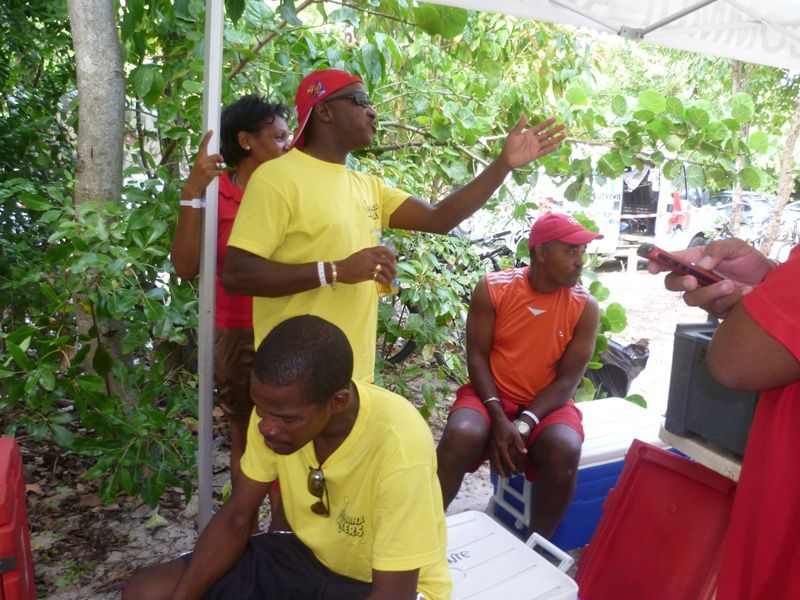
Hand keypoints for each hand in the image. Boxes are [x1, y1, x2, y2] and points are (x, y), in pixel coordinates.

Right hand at [182, 130, 225, 198]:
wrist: (192, 187)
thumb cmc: (196, 176)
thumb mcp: (198, 166)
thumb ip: (206, 161)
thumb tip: (218, 161)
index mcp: (199, 157)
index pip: (203, 145)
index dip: (207, 138)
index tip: (211, 131)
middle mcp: (202, 161)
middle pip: (217, 156)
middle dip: (220, 159)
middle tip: (221, 162)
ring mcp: (206, 167)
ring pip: (218, 165)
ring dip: (218, 168)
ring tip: (213, 172)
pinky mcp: (210, 174)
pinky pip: (220, 172)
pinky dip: (219, 174)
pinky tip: (215, 176)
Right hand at [336, 245, 396, 286]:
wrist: (339, 270)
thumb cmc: (349, 264)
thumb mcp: (360, 255)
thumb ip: (369, 256)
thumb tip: (379, 261)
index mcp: (368, 251)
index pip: (384, 249)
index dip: (391, 255)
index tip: (393, 261)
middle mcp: (369, 257)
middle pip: (387, 261)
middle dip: (393, 268)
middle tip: (394, 273)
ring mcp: (368, 265)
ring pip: (385, 269)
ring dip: (390, 275)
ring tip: (391, 280)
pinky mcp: (366, 274)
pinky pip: (379, 277)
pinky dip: (384, 280)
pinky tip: (385, 283)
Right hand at [487, 417, 526, 477]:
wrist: (497, 419)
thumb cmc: (507, 426)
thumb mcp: (515, 434)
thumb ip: (519, 444)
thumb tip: (525, 453)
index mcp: (501, 445)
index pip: (506, 458)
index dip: (510, 466)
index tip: (514, 471)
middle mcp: (495, 447)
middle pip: (497, 462)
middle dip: (501, 470)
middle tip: (505, 477)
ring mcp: (491, 446)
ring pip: (492, 460)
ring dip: (496, 468)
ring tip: (500, 474)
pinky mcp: (489, 444)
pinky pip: (490, 457)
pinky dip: (492, 463)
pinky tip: (494, 466)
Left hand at [498, 115, 566, 169]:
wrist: (507, 158)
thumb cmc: (509, 146)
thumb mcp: (513, 134)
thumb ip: (520, 125)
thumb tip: (523, 114)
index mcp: (529, 133)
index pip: (540, 127)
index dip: (547, 123)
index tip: (555, 118)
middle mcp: (534, 140)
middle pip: (547, 134)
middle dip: (555, 130)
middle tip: (564, 125)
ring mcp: (535, 147)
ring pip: (548, 142)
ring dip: (556, 139)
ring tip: (565, 135)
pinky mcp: (535, 155)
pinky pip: (544, 151)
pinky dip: (550, 149)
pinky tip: (557, 146)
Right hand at [647, 238, 773, 317]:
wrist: (770, 280)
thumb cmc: (749, 261)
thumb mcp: (736, 246)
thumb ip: (717, 249)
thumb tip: (701, 264)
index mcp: (695, 260)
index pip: (670, 262)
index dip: (657, 263)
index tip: (653, 267)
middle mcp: (695, 278)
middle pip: (671, 284)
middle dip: (679, 284)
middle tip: (693, 281)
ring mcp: (704, 295)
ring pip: (692, 300)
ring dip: (711, 292)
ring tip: (731, 285)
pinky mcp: (716, 309)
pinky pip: (715, 309)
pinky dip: (730, 300)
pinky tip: (744, 292)